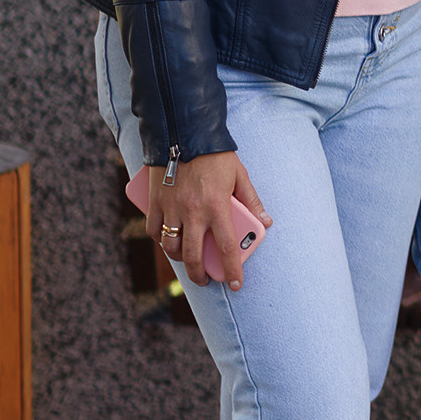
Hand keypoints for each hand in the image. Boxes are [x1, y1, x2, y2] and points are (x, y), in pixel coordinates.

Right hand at [149, 151, 269, 290]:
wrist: (182, 134)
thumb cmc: (215, 156)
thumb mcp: (240, 175)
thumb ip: (251, 201)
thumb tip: (266, 223)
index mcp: (217, 208)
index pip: (226, 248)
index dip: (232, 270)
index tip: (235, 284)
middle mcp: (193, 213)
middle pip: (193, 256)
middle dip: (200, 274)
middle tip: (205, 280)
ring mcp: (171, 209)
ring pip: (170, 246)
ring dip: (179, 259)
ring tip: (188, 261)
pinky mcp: (155, 203)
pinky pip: (154, 230)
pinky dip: (160, 240)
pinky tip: (167, 242)